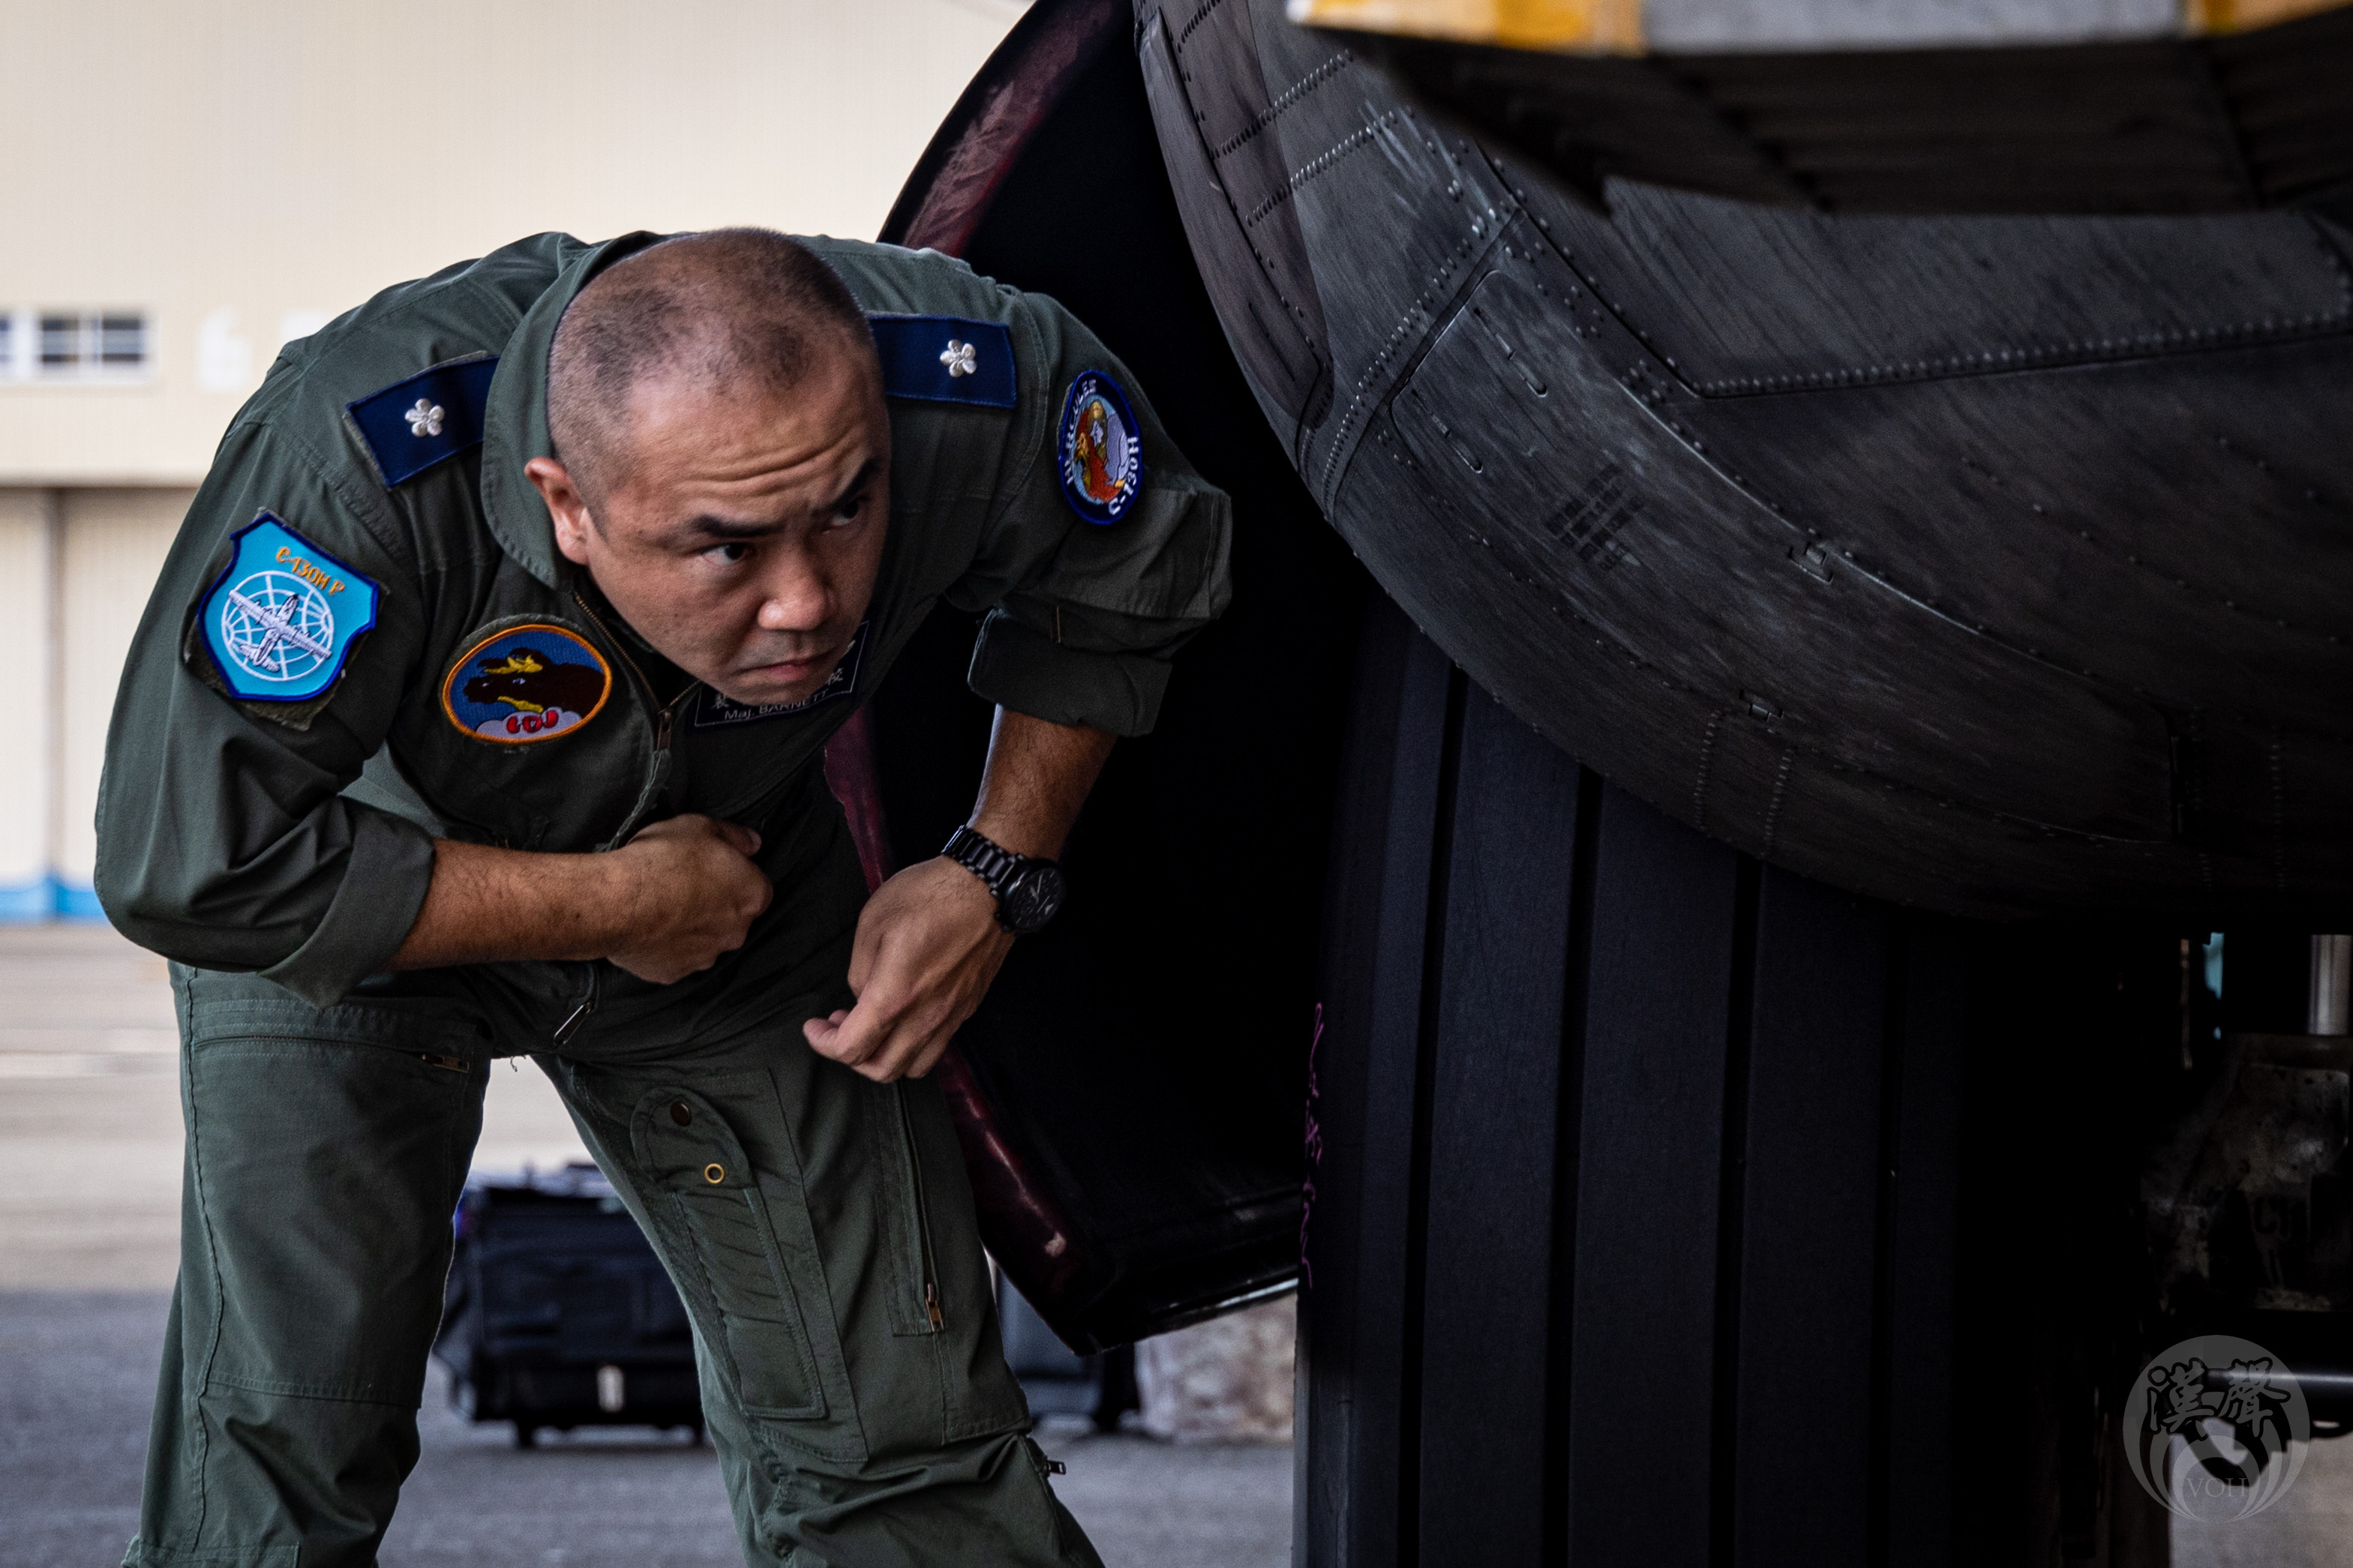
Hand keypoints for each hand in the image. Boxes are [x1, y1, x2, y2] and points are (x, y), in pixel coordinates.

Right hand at [606, 815, 772, 983]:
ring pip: (704, 940)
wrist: (617, 902)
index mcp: (751, 895)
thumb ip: (734, 836)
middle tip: (684, 885)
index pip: (756, 888)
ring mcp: (705, 957)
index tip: (713, 869)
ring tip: (661, 907)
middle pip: (732, 918)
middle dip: (714, 905)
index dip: (734, 876)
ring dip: (691, 927)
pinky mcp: (674, 973)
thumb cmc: (661, 861)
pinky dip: (665, 945)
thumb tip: (752, 843)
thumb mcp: (701, 827)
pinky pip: (675, 957)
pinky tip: (648, 928)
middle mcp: (735, 932)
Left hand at [803, 856, 1011, 1081]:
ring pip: (915, 1066)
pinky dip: (913, 1045)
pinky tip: (905, 1014)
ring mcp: (952, 1015)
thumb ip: (860, 970)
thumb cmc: (930, 895)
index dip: (823, 1044)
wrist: (990, 887)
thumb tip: (863, 995)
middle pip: (883, 1070)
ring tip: (874, 1024)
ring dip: (886, 1056)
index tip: (814, 1027)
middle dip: (852, 1058)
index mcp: (895, 996)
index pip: (852, 1048)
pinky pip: (938, 1046)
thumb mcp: (873, 922)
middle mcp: (926, 1016)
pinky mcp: (968, 1007)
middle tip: (840, 1026)